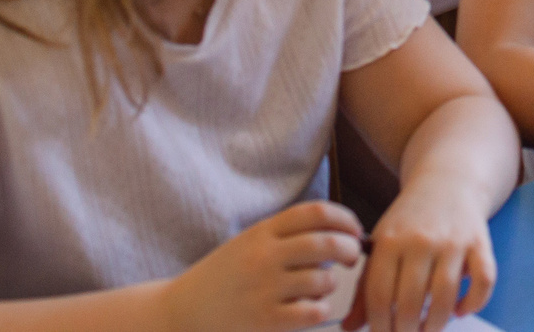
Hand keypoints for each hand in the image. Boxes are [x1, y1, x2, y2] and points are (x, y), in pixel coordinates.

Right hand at [163, 201, 361, 331]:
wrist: (179, 313)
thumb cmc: (222, 279)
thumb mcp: (248, 244)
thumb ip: (284, 237)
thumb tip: (336, 233)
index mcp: (262, 232)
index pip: (315, 212)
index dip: (344, 218)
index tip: (354, 230)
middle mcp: (264, 257)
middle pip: (325, 242)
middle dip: (349, 248)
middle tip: (352, 257)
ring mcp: (264, 289)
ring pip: (322, 279)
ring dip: (332, 283)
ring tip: (323, 287)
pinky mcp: (264, 321)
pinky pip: (311, 312)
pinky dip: (320, 309)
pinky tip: (313, 308)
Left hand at [349, 179, 495, 331]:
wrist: (447, 181)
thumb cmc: (409, 220)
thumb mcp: (381, 244)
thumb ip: (365, 286)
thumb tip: (349, 327)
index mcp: (390, 241)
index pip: (379, 295)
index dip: (379, 325)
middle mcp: (421, 240)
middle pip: (411, 301)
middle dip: (406, 331)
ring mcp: (453, 241)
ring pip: (445, 296)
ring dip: (436, 324)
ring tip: (428, 330)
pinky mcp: (480, 242)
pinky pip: (483, 280)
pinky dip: (474, 302)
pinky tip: (460, 310)